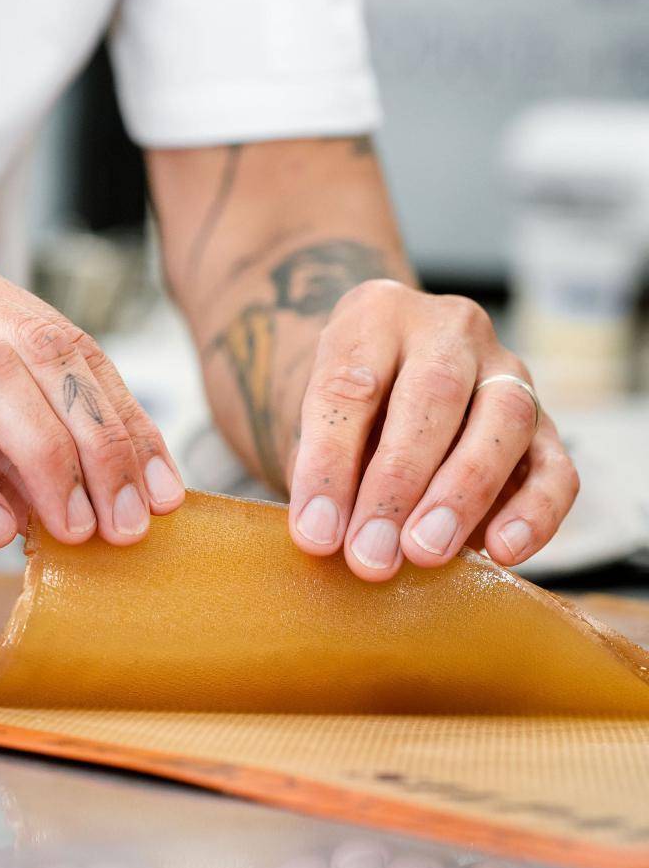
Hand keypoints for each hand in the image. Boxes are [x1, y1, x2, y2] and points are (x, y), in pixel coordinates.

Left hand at [287, 281, 578, 579]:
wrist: (388, 386)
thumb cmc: (344, 412)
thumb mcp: (312, 424)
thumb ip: (321, 470)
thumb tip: (324, 534)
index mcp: (375, 315)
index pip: (350, 384)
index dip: (329, 465)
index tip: (314, 533)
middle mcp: (448, 329)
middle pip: (432, 393)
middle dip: (398, 482)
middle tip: (371, 552)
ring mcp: (506, 370)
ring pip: (503, 419)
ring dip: (462, 494)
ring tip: (424, 552)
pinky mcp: (546, 422)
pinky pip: (556, 467)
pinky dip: (535, 513)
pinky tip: (501, 552)